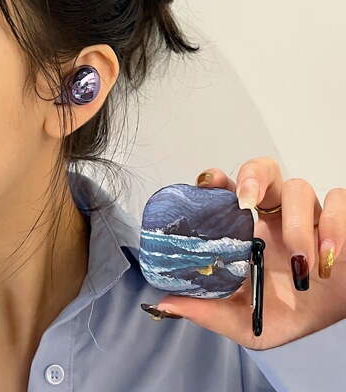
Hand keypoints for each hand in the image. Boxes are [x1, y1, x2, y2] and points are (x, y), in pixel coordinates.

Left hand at [157, 157, 345, 349]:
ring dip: (297, 223)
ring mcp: (307, 215)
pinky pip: (340, 203)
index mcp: (248, 231)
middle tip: (248, 202)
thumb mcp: (244, 320)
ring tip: (299, 259)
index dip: (217, 181)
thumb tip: (166, 305)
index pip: (230, 192)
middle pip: (263, 171)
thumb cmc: (284, 313)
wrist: (328, 324)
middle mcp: (275, 216)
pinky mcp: (339, 221)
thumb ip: (209, 312)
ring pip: (300, 188)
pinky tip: (329, 257)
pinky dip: (334, 226)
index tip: (207, 183)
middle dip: (253, 177)